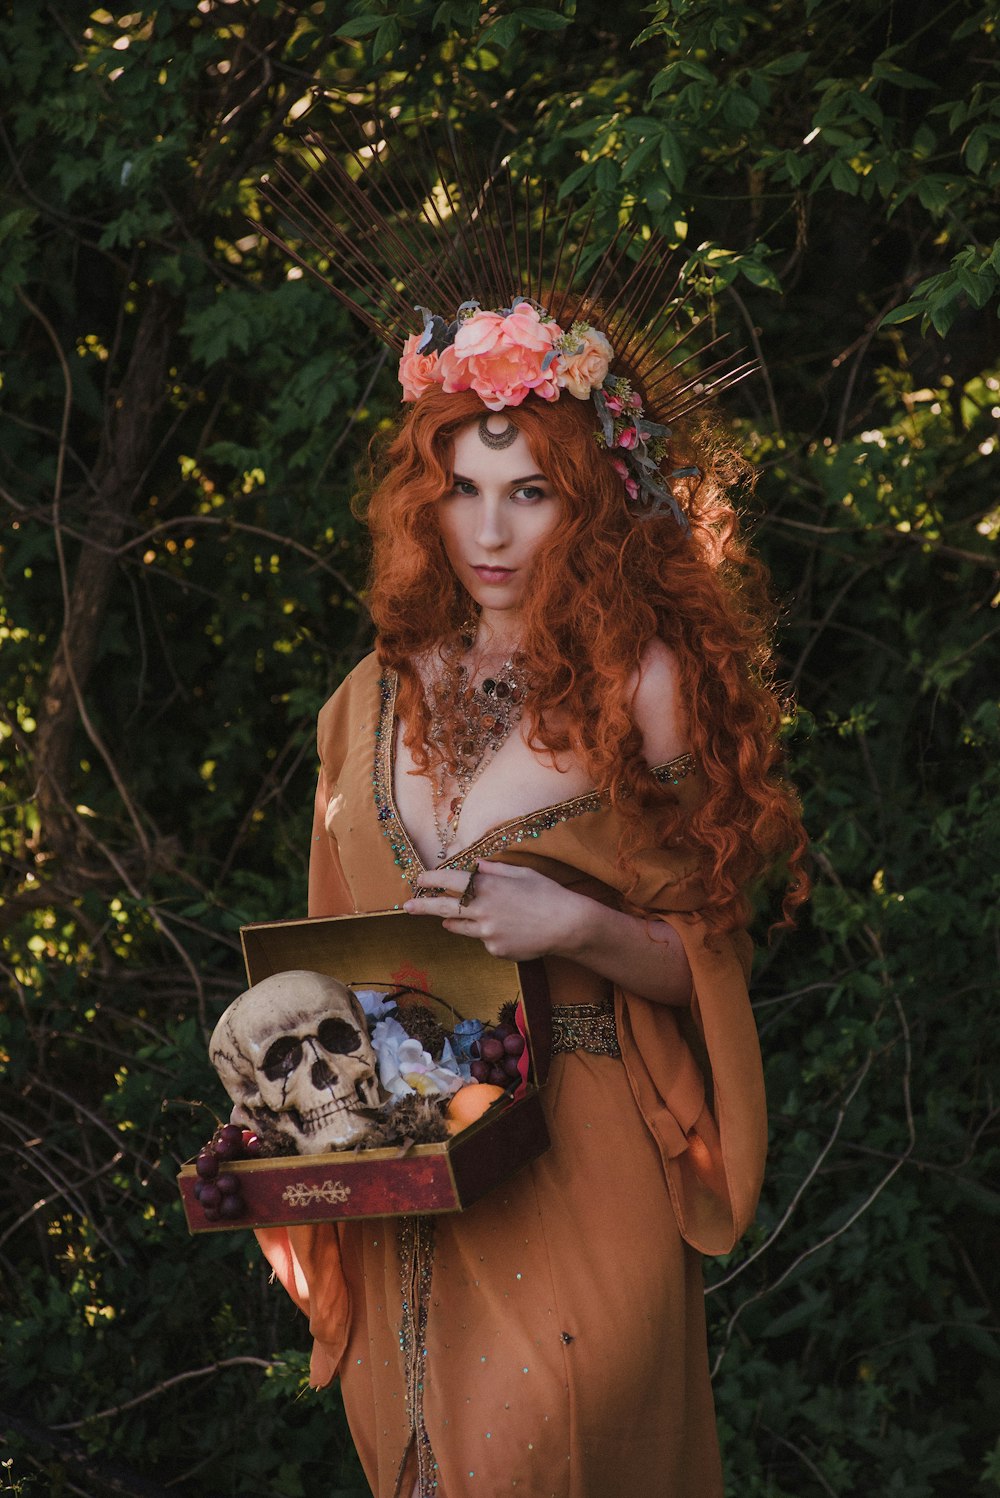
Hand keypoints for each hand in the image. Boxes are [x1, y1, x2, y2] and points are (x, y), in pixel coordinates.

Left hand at [404, 861, 581, 961]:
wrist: (567, 925)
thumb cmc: (546, 893)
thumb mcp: (520, 873)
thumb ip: (493, 870)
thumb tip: (475, 866)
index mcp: (487, 886)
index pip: (449, 881)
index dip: (431, 879)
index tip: (419, 879)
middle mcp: (482, 909)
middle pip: (443, 908)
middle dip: (423, 906)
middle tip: (407, 906)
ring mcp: (486, 933)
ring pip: (461, 927)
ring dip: (455, 921)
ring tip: (456, 918)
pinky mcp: (495, 950)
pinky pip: (484, 940)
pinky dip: (490, 933)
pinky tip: (511, 929)